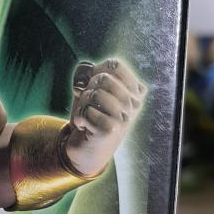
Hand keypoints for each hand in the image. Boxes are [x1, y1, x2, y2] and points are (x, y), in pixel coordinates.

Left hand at [63, 59, 144, 177]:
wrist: (86, 149)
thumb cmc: (90, 116)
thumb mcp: (88, 89)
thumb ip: (85, 74)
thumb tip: (81, 82)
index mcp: (134, 90)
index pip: (114, 65)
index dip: (95, 71)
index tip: (93, 87)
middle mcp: (134, 104)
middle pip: (103, 78)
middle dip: (87, 90)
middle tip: (89, 105)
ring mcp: (125, 117)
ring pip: (94, 95)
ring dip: (82, 105)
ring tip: (87, 116)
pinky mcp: (111, 130)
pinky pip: (86, 112)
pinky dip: (78, 118)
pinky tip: (84, 127)